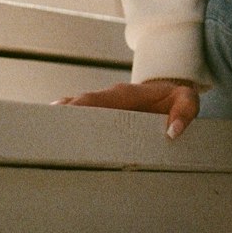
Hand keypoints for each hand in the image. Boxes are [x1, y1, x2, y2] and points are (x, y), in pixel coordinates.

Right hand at [53, 77, 200, 139]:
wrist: (173, 91)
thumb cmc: (179, 98)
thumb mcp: (188, 101)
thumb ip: (184, 112)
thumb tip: (172, 132)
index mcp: (127, 94)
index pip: (98, 99)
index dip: (80, 107)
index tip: (64, 115)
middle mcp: (111, 98)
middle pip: (80, 105)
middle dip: (62, 116)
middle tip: (44, 132)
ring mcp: (105, 106)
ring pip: (78, 111)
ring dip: (62, 123)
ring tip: (43, 139)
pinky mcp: (104, 114)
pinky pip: (83, 117)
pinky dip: (68, 126)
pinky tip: (53, 141)